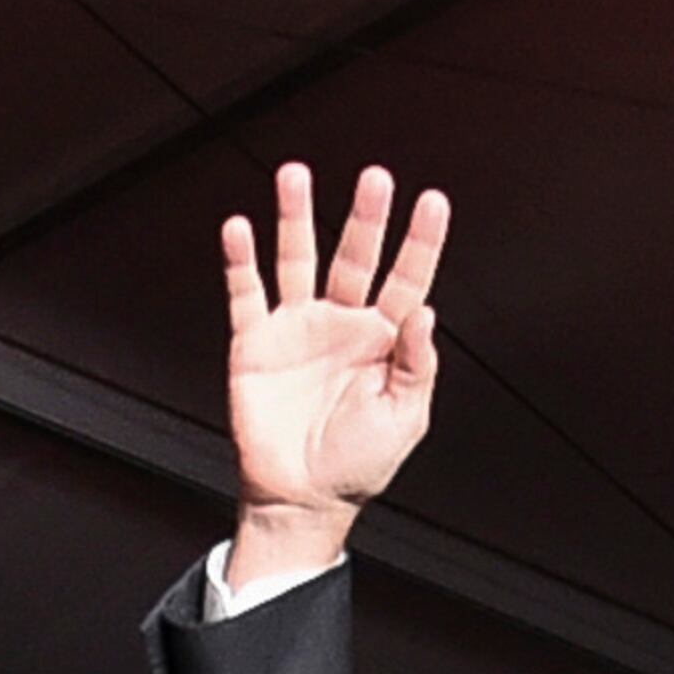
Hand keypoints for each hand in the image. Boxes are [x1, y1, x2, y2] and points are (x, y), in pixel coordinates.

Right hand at [221, 162, 450, 585]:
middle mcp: (342, 323)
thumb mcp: (403, 417)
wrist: (304, 497)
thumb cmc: (360, 463)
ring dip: (296, 218)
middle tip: (375, 177)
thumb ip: (417, 364)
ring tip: (296, 176)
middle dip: (364, 217)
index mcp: (385, 340)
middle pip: (355, 257)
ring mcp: (297, 328)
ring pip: (298, 259)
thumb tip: (427, 311)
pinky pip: (246, 293)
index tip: (433, 201)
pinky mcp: (254, 342)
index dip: (421, 241)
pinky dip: (241, 261)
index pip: (408, 279)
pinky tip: (240, 229)